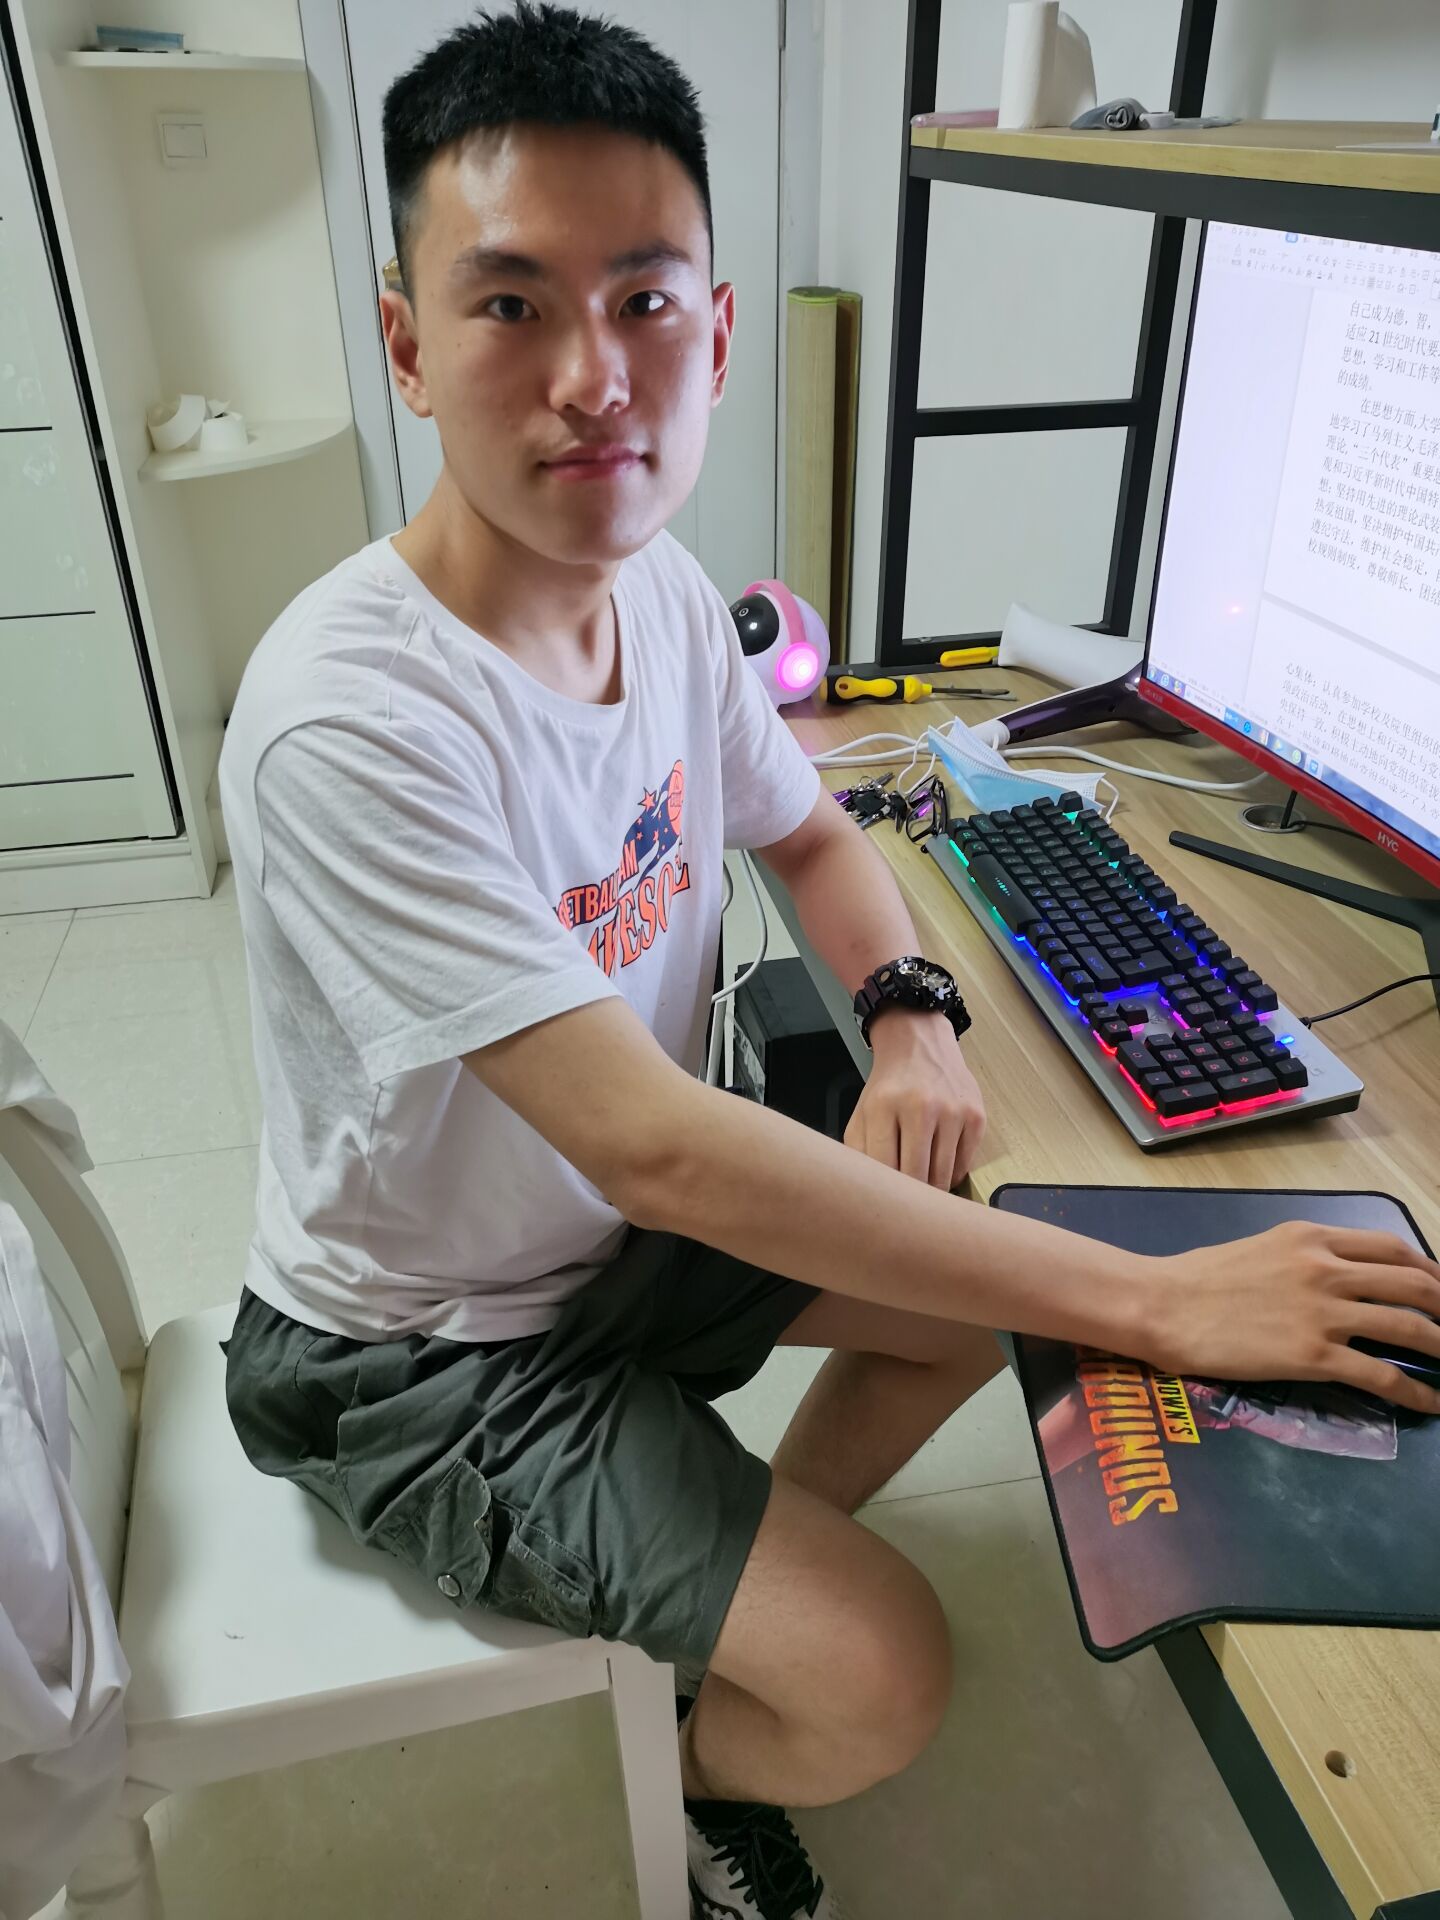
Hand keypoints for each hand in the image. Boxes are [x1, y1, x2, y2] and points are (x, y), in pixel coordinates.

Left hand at [845, 1008, 985, 1189]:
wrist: (919, 1045)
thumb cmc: (889, 1086)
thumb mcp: (862, 1113)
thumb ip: (858, 1153)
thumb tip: (865, 1193)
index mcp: (884, 1107)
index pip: (884, 1168)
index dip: (884, 1193)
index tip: (884, 1203)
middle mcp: (921, 1107)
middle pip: (916, 1177)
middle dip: (909, 1196)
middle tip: (904, 1202)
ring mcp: (953, 1111)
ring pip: (943, 1177)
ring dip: (931, 1187)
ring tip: (920, 1179)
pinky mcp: (975, 1116)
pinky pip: (963, 1166)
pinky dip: (950, 1173)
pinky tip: (938, 1161)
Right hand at [1145, 1221, 1439, 1415]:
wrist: (1163, 1305)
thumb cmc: (1199, 1278)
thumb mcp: (1262, 1248)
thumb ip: (1304, 1258)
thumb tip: (1336, 1278)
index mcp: (1312, 1238)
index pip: (1391, 1248)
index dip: (1428, 1268)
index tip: (1439, 1286)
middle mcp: (1326, 1269)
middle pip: (1413, 1283)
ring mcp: (1323, 1313)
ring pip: (1408, 1326)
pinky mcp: (1314, 1356)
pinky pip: (1382, 1375)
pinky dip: (1417, 1393)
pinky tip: (1431, 1405)